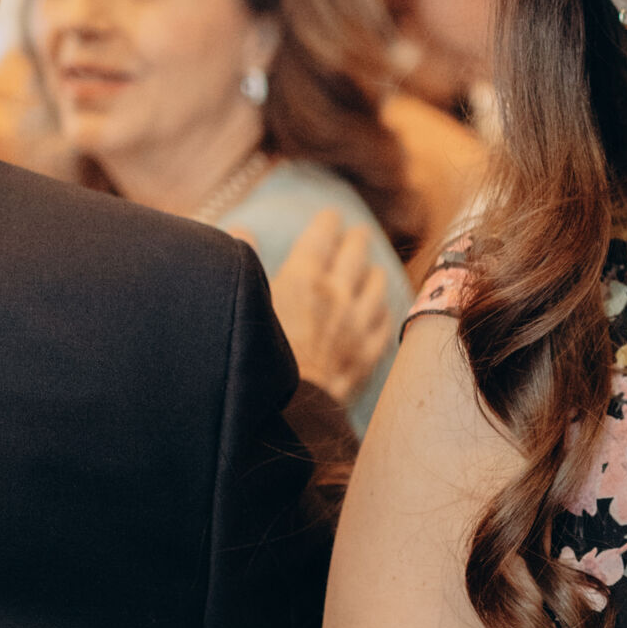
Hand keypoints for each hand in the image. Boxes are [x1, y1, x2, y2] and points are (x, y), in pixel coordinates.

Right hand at [257, 208, 391, 401]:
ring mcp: (359, 324)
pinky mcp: (370, 353)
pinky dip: (383, 311)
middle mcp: (337, 294)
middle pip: (355, 253)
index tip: (331, 215)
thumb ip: (244, 262)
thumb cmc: (256, 357)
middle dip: (356, 239)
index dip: (328, 222)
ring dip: (372, 273)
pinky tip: (381, 310)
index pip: (322, 236)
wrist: (287, 412)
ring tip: (371, 269)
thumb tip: (241, 229)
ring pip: (377, 284)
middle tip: (357, 232)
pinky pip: (386, 322)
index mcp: (303, 278)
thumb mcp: (245, 303)